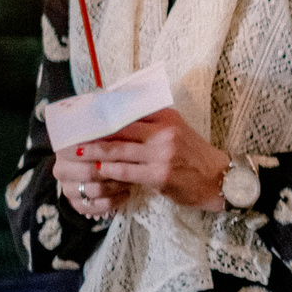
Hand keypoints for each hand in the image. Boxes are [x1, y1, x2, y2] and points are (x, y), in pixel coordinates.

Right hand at [50, 141, 133, 219]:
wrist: (88, 167)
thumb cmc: (99, 147)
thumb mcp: (99, 136)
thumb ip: (105, 133)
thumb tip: (118, 125)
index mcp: (64, 150)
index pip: (85, 151)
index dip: (106, 151)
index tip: (126, 148)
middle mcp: (61, 170)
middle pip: (90, 172)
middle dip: (114, 170)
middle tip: (132, 166)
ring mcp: (67, 189)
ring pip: (96, 190)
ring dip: (117, 186)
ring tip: (131, 179)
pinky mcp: (75, 204)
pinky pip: (95, 207)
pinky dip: (114, 201)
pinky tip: (125, 193)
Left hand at [68, 109, 231, 211]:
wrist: (219, 179)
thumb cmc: (194, 156)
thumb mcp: (177, 131)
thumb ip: (152, 124)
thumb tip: (118, 122)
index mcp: (167, 117)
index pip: (129, 112)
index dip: (105, 114)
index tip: (86, 116)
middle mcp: (164, 132)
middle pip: (120, 129)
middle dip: (94, 133)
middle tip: (73, 134)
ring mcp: (162, 154)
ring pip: (119, 151)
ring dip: (94, 152)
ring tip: (77, 152)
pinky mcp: (159, 175)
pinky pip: (125, 172)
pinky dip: (109, 171)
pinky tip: (98, 171)